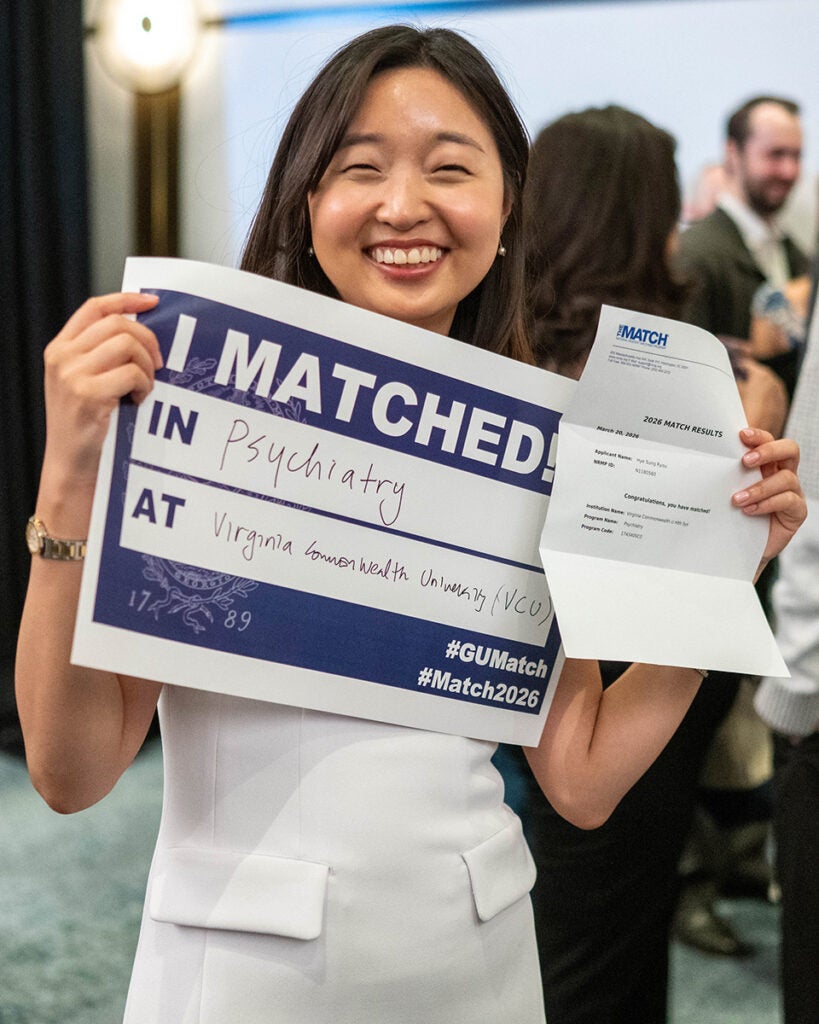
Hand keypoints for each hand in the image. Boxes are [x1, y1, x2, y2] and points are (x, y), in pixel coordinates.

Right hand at [42, 293, 161, 488]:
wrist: (71, 465)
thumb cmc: (85, 426)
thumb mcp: (82, 382)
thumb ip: (100, 356)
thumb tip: (141, 332)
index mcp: (60, 348)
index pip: (95, 308)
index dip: (126, 299)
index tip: (152, 302)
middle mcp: (62, 357)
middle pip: (118, 324)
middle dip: (147, 341)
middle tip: (156, 365)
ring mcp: (72, 375)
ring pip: (127, 345)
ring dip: (146, 366)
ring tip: (144, 388)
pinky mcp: (88, 395)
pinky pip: (132, 373)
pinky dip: (144, 385)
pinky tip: (138, 400)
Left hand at [732, 427, 805, 574]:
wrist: (737, 546)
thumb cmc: (732, 515)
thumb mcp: (725, 491)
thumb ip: (722, 474)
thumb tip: (700, 456)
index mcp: (766, 464)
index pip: (768, 441)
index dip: (759, 436)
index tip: (741, 435)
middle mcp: (781, 474)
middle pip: (789, 449)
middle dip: (769, 451)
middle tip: (746, 461)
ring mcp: (791, 492)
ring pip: (786, 478)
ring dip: (760, 487)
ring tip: (737, 499)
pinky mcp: (796, 512)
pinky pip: (788, 501)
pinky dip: (767, 504)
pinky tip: (749, 511)